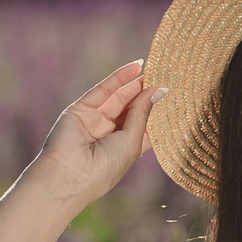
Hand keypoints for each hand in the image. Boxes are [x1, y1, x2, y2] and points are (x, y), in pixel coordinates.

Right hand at [19, 61, 164, 211]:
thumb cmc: (105, 167)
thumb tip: (158, 89)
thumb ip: (143, 113)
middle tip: (164, 75)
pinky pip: (102, 90)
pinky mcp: (80, 110)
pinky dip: (118, 78)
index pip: (144, 125)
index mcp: (125, 149)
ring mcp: (94, 121)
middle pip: (131, 109)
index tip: (172, 93)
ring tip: (154, 68)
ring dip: (135, 83)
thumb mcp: (132, 141)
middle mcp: (109, 135)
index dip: (156, 110)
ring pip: (118, 98)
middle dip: (146, 93)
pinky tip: (135, 66)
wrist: (68, 175)